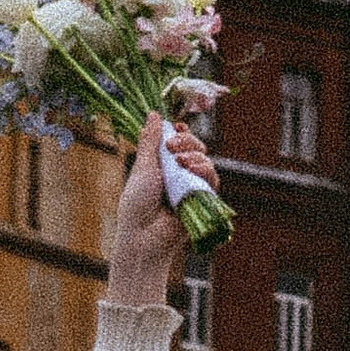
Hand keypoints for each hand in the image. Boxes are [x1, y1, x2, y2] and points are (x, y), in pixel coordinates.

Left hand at [109, 111, 219, 307]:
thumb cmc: (137, 205)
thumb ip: (150, 142)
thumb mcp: (143, 168)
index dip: (180, 131)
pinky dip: (205, 170)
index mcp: (162, 164)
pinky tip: (193, 170)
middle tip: (173, 145)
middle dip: (187, 140)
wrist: (144, 235)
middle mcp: (179, 173)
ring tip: (181, 162)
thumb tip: (153, 114)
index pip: (178, 141)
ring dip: (195, 155)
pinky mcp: (203, 199)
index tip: (175, 127)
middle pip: (195, 146)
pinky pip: (212, 179)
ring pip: (205, 160)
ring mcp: (191, 186)